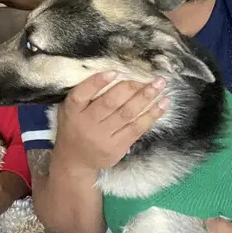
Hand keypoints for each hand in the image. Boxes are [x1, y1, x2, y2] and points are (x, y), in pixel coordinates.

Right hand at [53, 72, 168, 172]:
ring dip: (146, 98)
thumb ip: (84, 94)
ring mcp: (102, 137)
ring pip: (127, 114)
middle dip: (132, 87)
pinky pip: (136, 129)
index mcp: (72, 110)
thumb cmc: (74, 127)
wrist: (75, 160)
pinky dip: (151, 115)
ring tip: (160, 85)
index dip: (97, 82)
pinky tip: (162, 105)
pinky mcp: (116, 148)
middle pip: (110, 103)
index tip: (115, 72)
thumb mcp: (69, 109)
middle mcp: (86, 123)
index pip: (81, 93)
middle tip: (151, 77)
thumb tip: (114, 75)